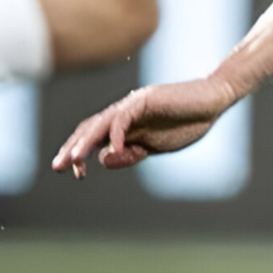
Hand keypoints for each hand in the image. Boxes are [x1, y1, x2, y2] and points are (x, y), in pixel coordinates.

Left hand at [50, 77, 240, 177]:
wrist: (213, 100)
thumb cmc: (188, 123)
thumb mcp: (155, 147)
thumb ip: (131, 153)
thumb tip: (102, 158)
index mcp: (125, 124)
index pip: (93, 137)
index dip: (80, 153)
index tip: (75, 174)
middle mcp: (124, 112)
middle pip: (90, 129)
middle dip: (73, 148)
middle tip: (59, 166)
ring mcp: (133, 104)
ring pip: (101, 123)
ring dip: (85, 142)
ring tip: (74, 159)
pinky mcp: (145, 99)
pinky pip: (124, 118)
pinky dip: (116, 134)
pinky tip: (113, 149)